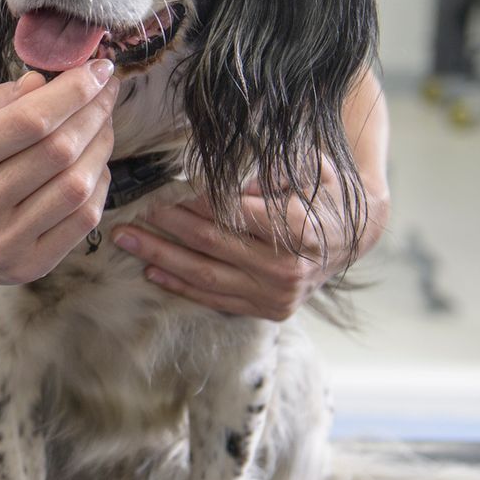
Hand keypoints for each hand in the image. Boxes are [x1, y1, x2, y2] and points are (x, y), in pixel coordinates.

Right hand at [0, 61, 120, 288]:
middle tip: (108, 91)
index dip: (74, 91)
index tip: (100, 69)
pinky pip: (84, 218)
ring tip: (104, 124)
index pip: (29, 120)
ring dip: (102, 146)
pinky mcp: (31, 264)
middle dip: (94, 113)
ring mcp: (5, 240)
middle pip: (59, 151)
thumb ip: (0, 104)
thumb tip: (44, 82)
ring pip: (77, 185)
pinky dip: (99, 183)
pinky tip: (96, 163)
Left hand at [111, 158, 389, 320]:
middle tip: (131, 211)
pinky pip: (215, 300)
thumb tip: (227, 172)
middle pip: (213, 245)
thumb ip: (271, 170)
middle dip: (167, 227)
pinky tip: (151, 270)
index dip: (194, 201)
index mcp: (300, 230)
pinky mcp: (268, 311)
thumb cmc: (323, 194)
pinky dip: (181, 286)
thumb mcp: (309, 168)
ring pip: (206, 276)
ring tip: (127, 239)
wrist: (352, 238)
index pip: (233, 214)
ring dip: (161, 257)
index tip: (162, 189)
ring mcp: (277, 296)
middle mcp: (287, 269)